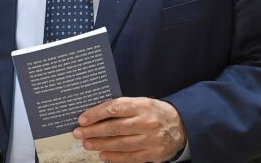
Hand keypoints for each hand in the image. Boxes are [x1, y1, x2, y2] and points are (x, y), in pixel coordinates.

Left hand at [71, 97, 185, 162]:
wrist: (182, 125)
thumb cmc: (155, 112)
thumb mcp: (141, 103)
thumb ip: (122, 108)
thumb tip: (95, 114)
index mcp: (141, 105)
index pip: (114, 108)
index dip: (96, 114)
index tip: (82, 119)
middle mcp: (146, 122)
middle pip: (115, 127)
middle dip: (94, 131)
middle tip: (79, 133)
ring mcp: (151, 139)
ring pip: (121, 144)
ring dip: (101, 145)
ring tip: (87, 144)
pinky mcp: (154, 153)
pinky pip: (131, 157)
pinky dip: (115, 157)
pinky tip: (103, 155)